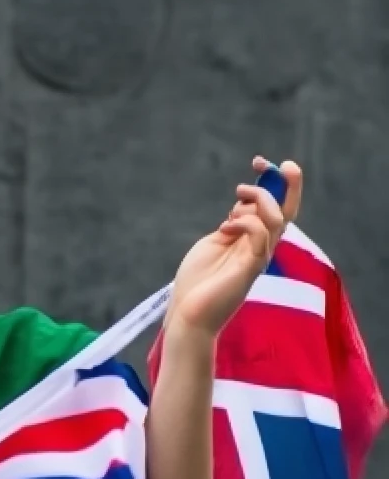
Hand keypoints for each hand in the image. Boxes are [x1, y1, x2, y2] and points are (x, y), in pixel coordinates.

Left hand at [166, 157, 303, 337]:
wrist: (188, 315)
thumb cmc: (197, 283)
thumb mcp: (214, 243)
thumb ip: (232, 226)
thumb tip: (242, 208)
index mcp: (252, 242)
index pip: (272, 210)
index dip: (271, 185)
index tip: (258, 163)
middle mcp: (260, 249)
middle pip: (287, 213)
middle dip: (289, 184)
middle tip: (275, 162)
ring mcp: (257, 259)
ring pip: (275, 220)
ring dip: (259, 200)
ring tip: (237, 195)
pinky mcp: (249, 269)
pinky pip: (261, 236)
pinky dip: (247, 222)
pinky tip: (226, 225)